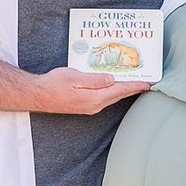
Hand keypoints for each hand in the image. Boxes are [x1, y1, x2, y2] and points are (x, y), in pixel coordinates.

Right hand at [34, 68, 149, 114]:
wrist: (38, 95)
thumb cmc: (53, 85)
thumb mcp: (74, 77)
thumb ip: (95, 80)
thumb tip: (111, 79)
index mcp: (94, 98)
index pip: (119, 90)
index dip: (134, 86)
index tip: (147, 83)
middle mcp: (94, 105)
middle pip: (118, 95)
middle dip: (132, 88)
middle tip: (145, 82)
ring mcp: (90, 107)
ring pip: (112, 97)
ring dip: (122, 90)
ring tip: (132, 82)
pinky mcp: (85, 106)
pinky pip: (104, 98)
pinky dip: (112, 91)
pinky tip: (113, 85)